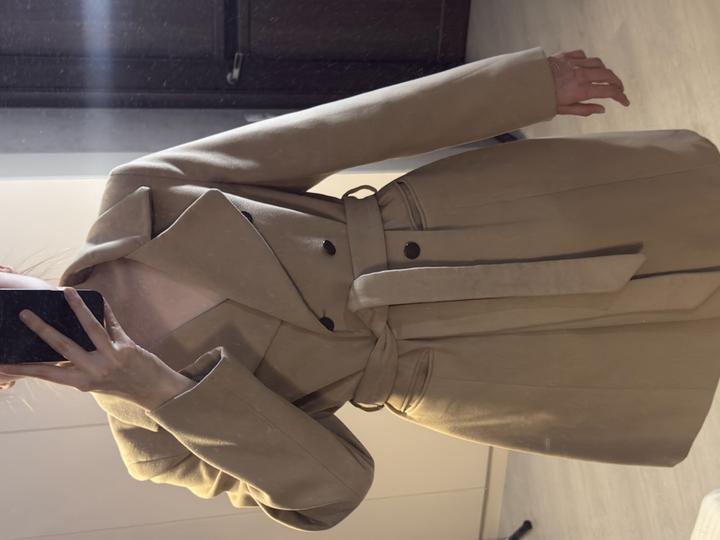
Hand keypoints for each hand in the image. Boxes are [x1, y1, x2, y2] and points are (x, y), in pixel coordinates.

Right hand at [0, 287, 194, 409]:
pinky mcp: (128, 346)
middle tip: (24, 314)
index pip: (46, 374)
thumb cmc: (120, 384)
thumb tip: (58, 345)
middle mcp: (94, 371)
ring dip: (76, 308)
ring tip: (66, 292)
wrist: (155, 391)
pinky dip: (105, 308)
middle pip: (62, 346)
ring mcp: (111, 358)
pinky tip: (96, 296)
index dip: (23, 369)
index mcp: (81, 382)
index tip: (2, 363)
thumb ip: (76, 368)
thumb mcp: (93, 382)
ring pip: (90, 329)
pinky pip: (113, 322)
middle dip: (41, 329)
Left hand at [548, 49, 629, 115]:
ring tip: (606, 78)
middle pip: (608, 75)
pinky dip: (589, 61)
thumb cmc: (542, 99)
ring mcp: (574, 62)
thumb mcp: (563, 110)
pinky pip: (584, 55)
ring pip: (598, 63)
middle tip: (619, 89)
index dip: (620, 97)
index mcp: (581, 89)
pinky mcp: (566, 55)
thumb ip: (584, 109)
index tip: (625, 101)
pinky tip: (588, 67)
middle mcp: (581, 74)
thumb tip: (601, 109)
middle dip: (617, 82)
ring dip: (605, 71)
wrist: (526, 83)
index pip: (609, 91)